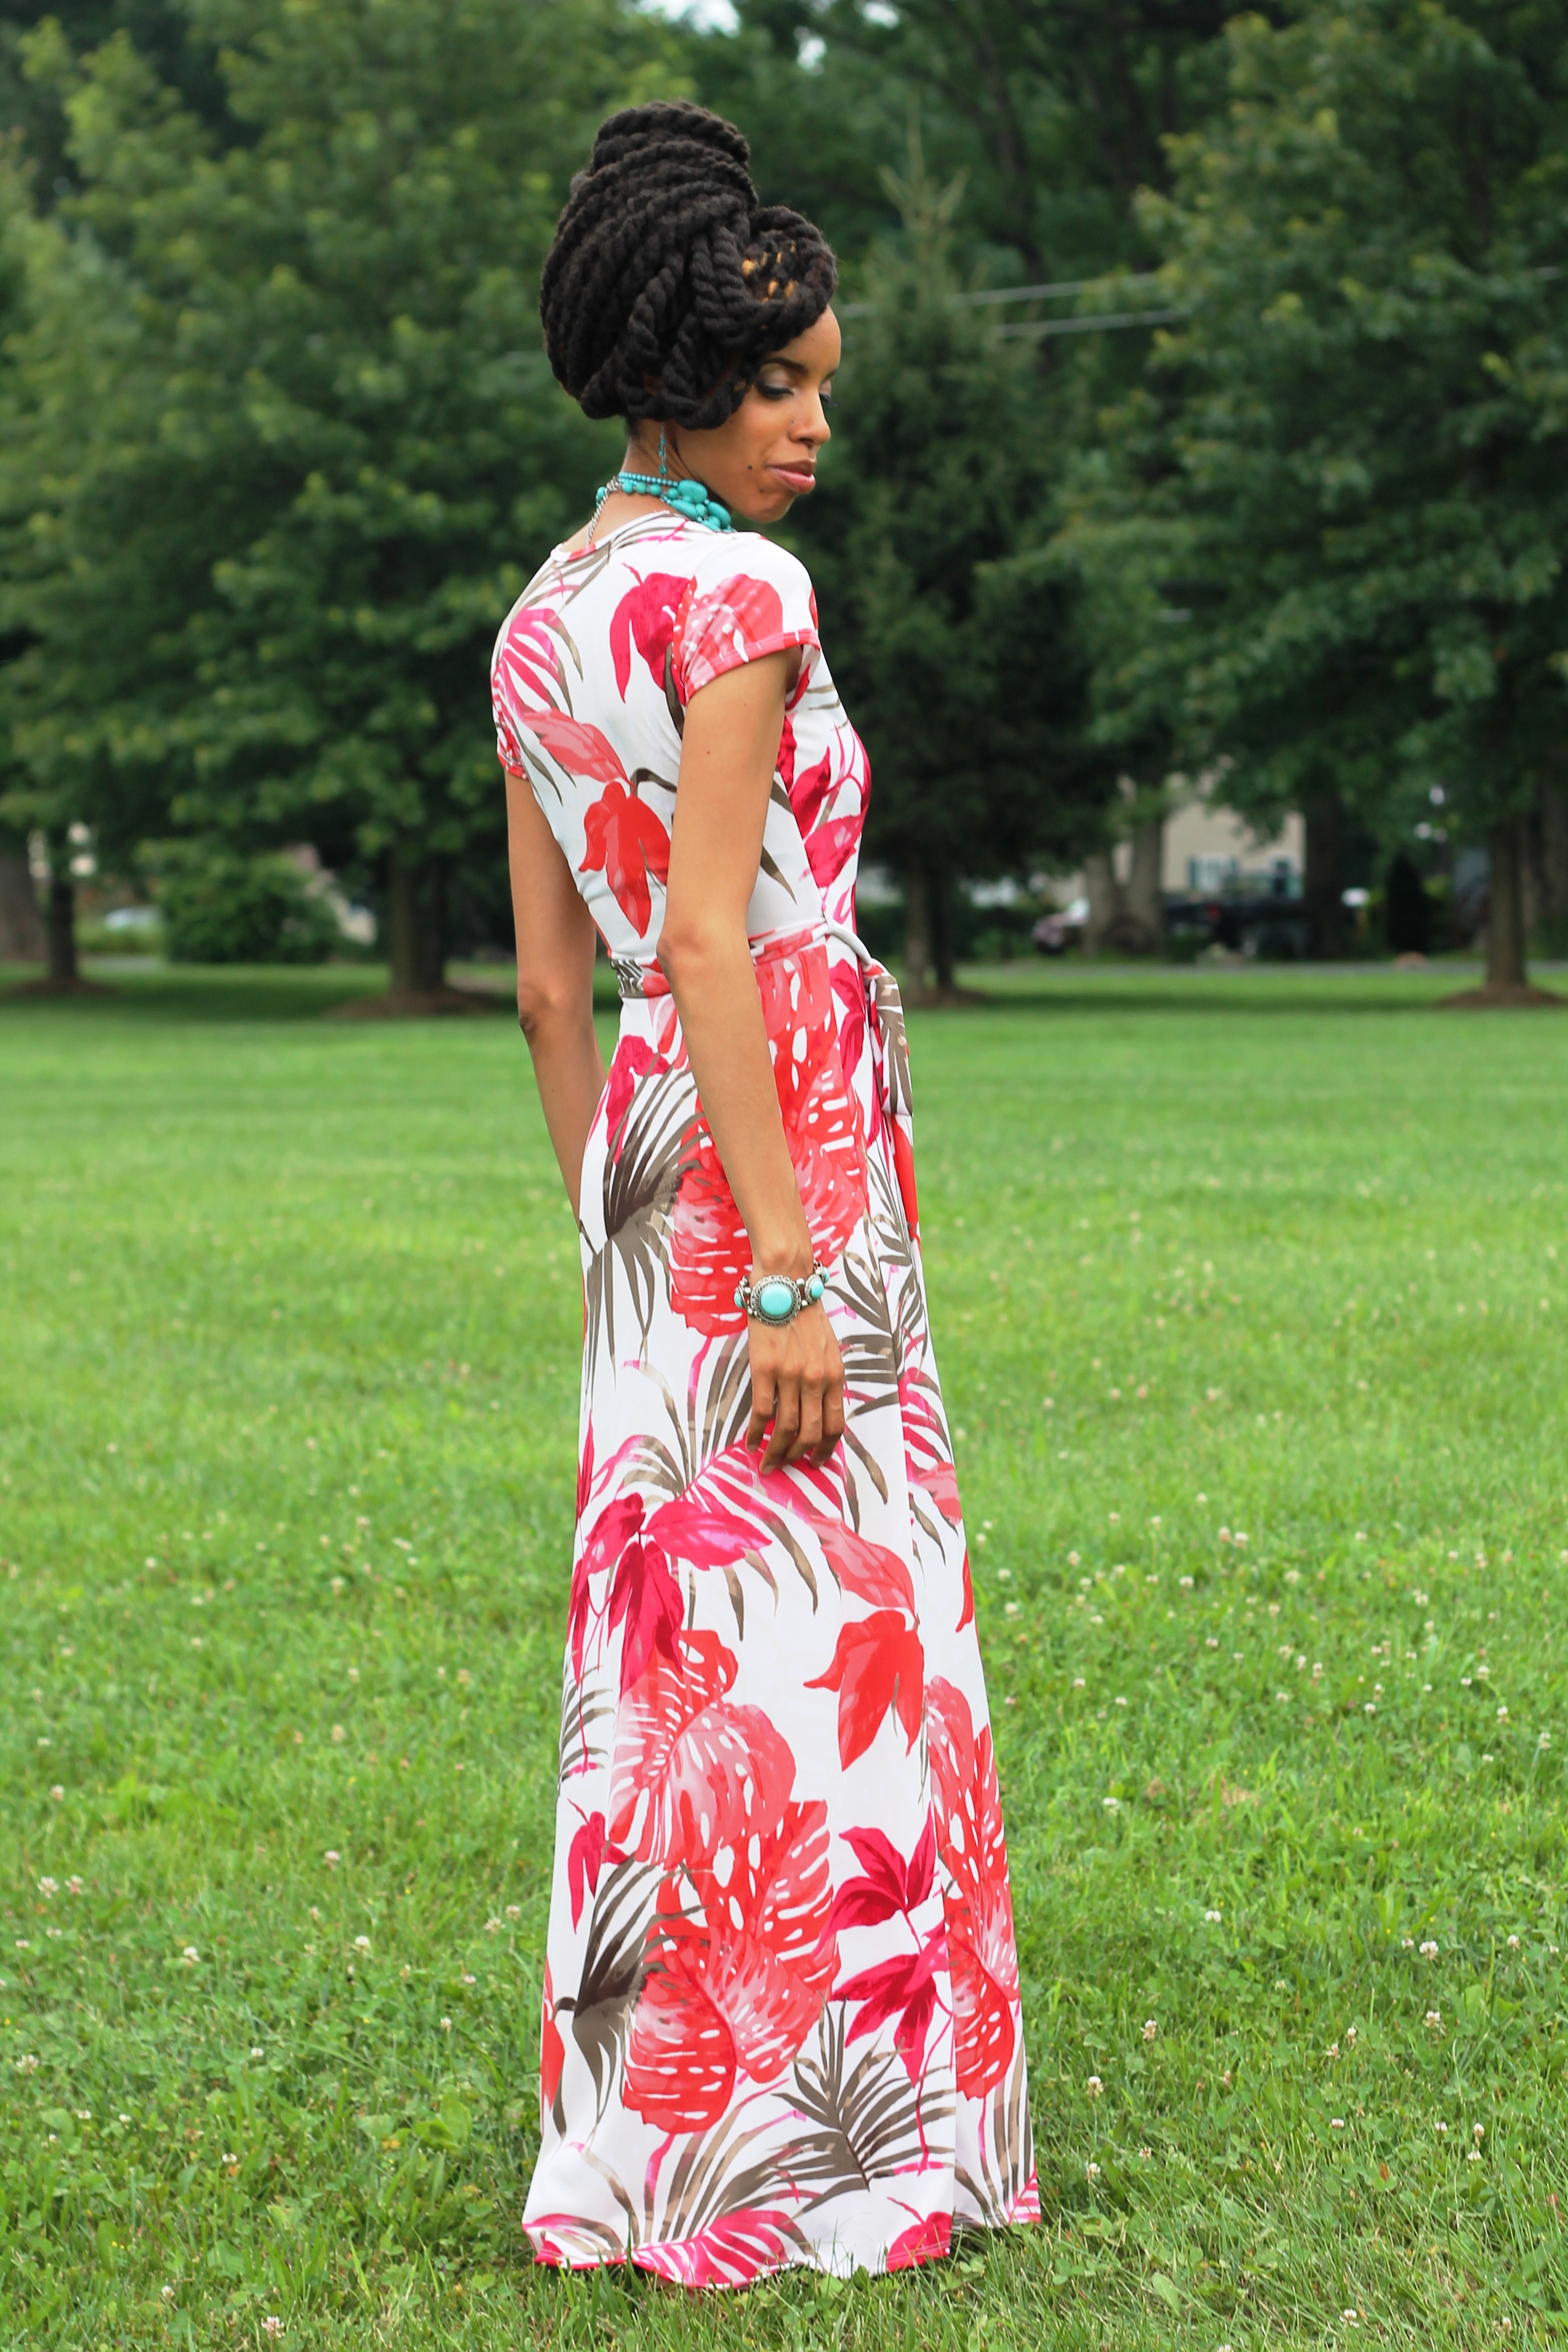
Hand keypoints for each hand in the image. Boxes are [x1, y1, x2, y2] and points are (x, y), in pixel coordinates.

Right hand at [746, 1302, 844, 1471]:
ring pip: (785, 1428)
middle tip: (785, 1466)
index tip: (815, 1462)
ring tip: (766, 1462)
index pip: (835, 1425)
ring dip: (775, 1451)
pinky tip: (750, 1442)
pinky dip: (755, 1432)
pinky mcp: (764, 1369)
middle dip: (797, 1457)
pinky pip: (762, 1412)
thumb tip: (819, 1409)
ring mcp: (790, 1375)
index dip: (825, 1450)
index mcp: (835, 1375)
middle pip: (809, 1433)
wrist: (785, 1285)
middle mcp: (816, 1379)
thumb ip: (826, 1378)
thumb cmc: (805, 1315)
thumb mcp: (828, 1349)